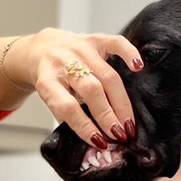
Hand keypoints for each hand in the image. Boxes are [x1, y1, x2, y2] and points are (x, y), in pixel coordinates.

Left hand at [8, 28, 141, 146]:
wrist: (42, 50)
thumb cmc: (50, 80)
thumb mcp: (49, 100)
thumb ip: (67, 117)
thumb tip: (95, 139)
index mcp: (47, 82)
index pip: (67, 107)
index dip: (84, 126)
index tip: (100, 141)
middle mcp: (63, 62)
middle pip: (91, 90)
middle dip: (107, 116)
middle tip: (120, 136)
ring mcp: (81, 48)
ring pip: (107, 75)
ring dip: (121, 103)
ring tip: (128, 123)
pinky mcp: (95, 39)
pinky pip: (116, 43)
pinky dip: (129, 54)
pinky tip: (138, 69)